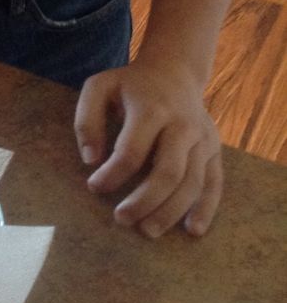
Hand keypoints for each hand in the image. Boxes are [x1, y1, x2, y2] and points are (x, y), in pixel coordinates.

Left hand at [74, 55, 222, 237]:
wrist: (175, 71)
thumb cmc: (130, 85)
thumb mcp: (98, 87)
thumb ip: (86, 120)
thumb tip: (90, 160)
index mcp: (151, 108)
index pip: (132, 151)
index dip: (112, 174)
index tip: (94, 186)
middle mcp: (182, 125)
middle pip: (168, 172)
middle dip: (144, 201)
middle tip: (121, 219)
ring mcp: (203, 138)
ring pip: (192, 183)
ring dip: (170, 212)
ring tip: (147, 231)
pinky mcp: (215, 149)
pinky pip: (214, 183)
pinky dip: (206, 208)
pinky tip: (193, 230)